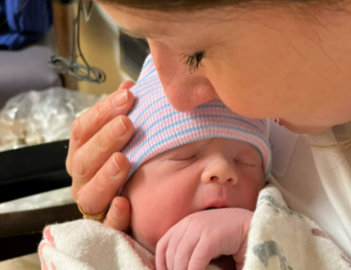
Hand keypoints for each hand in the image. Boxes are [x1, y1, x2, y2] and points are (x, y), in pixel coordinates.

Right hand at [66, 81, 134, 231]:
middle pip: (84, 159)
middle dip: (104, 139)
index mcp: (83, 153)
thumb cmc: (130, 162)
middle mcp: (82, 178)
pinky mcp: (107, 226)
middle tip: (126, 124)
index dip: (103, 111)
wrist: (140, 204)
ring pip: (89, 193)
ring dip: (105, 176)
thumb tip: (130, 86)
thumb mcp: (127, 138)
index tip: (128, 95)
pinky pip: (107, 224)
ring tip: (122, 160)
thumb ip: (125, 114)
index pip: (83, 129)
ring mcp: (93, 203)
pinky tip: (124, 202)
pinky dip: (114, 215)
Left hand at [156, 208, 252, 269]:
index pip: (163, 245)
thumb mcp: (205, 241)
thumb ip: (191, 249)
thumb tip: (178, 266)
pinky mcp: (211, 236)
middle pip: (171, 254)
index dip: (161, 264)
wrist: (255, 226)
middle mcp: (190, 223)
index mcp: (186, 223)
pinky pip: (196, 262)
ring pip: (180, 259)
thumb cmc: (231, 238)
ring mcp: (200, 228)